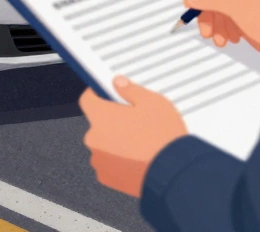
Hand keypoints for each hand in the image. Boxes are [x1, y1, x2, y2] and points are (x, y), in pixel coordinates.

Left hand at [80, 77, 186, 197]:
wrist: (172, 173)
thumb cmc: (162, 138)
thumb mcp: (152, 102)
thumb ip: (130, 90)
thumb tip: (118, 82)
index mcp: (101, 116)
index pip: (88, 99)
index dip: (98, 94)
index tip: (107, 93)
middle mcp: (94, 138)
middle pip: (98, 123)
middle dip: (113, 120)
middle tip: (135, 122)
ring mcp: (99, 159)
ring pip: (104, 144)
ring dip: (116, 141)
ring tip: (140, 142)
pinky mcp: (108, 177)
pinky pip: (109, 163)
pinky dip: (119, 160)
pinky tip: (138, 158)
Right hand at [184, 0, 259, 60]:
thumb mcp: (241, 11)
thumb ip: (215, 0)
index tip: (193, 5)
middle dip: (207, 13)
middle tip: (205, 29)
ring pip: (216, 6)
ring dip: (214, 24)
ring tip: (220, 39)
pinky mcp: (244, 13)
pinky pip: (224, 17)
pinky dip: (222, 29)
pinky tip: (229, 39)